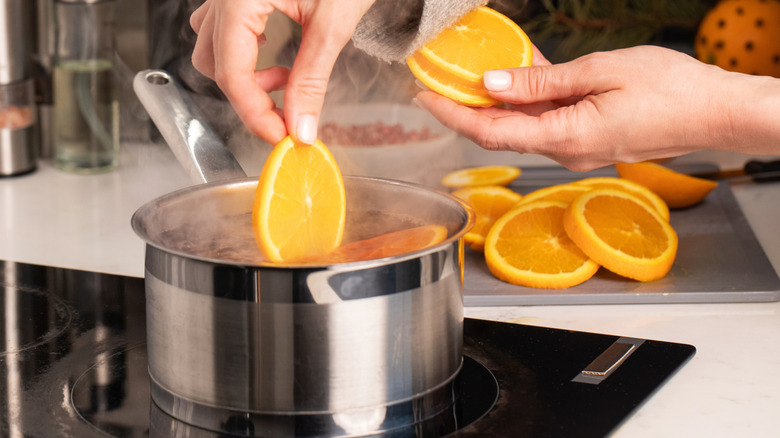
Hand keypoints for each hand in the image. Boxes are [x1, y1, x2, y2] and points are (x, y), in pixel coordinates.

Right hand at [190, 0, 374, 144]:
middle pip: (215, 64)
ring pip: (214, 47)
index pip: (232, 74)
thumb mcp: (333, 24)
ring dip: (245, 74)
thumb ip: (312, 79)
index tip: (283, 136)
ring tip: (286, 78)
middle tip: (289, 110)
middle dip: (250, 95)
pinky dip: (245, 52)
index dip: (255, 113)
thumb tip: (301, 127)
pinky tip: (275, 54)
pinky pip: (224, 28)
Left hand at [415, 45, 773, 170]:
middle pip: (500, 132)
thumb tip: (494, 83)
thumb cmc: (672, 91)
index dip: (452, 114)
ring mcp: (577, 148)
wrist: (717, 113)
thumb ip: (542, 82)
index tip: (424, 97)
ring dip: (496, 103)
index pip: (490, 131)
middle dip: (466, 108)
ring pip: (522, 126)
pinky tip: (519, 79)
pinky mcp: (588, 140)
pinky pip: (546, 122)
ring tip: (474, 74)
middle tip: (440, 82)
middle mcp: (565, 150)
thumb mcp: (600, 73)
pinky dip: (527, 102)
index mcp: (564, 136)